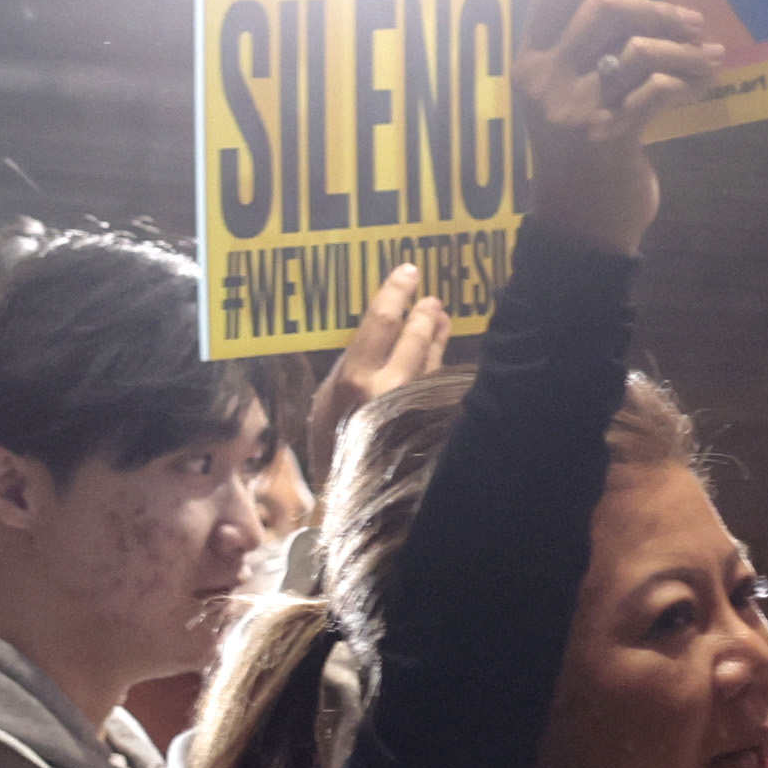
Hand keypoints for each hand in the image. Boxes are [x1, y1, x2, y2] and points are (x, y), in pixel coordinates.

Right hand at [312, 262, 451, 484]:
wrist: (354, 496)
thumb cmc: (331, 447)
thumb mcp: (325, 401)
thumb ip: (348, 365)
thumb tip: (373, 335)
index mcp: (357, 380)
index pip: (381, 320)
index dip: (396, 291)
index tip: (408, 272)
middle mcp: (392, 389)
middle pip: (418, 334)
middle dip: (426, 311)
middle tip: (431, 298)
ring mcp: (417, 406)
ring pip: (435, 357)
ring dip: (440, 333)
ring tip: (441, 316)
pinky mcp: (433, 420)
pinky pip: (440, 382)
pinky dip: (441, 363)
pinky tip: (442, 352)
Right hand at [513, 0, 730, 259]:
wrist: (580, 225)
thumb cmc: (581, 151)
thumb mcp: (567, 92)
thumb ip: (585, 46)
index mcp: (529, 59)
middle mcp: (543, 77)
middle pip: (602, 5)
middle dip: (656, 7)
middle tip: (691, 22)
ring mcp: (573, 107)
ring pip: (637, 46)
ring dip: (684, 47)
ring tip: (708, 54)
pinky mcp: (608, 136)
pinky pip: (658, 88)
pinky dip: (690, 79)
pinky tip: (706, 81)